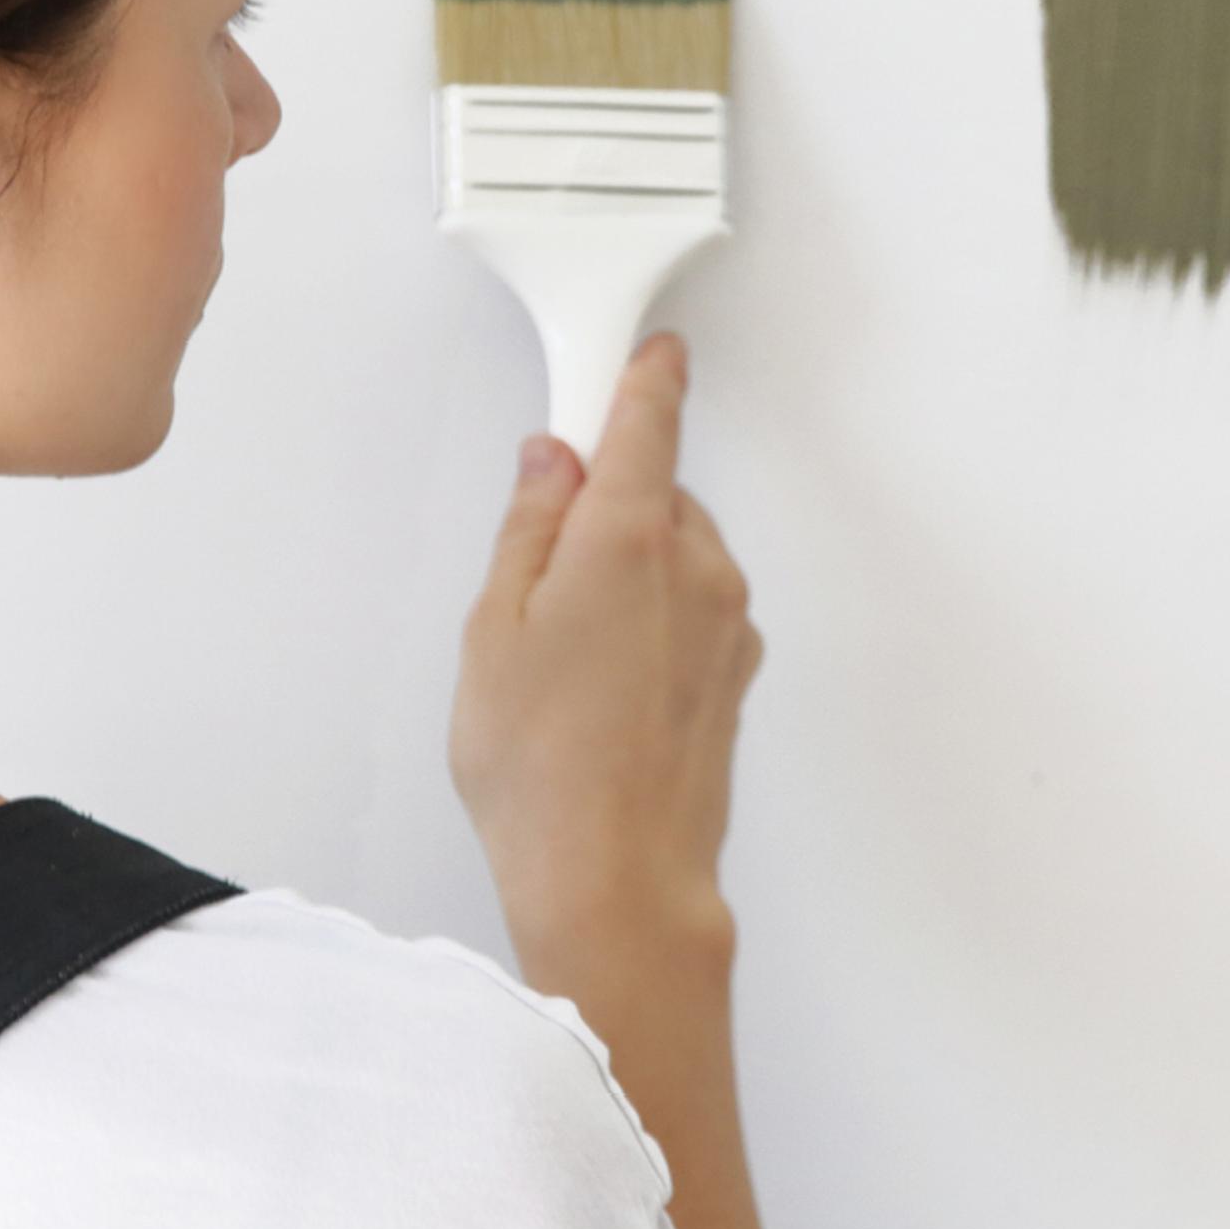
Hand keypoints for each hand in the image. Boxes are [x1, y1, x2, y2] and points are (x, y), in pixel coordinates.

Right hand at [448, 333, 761, 954]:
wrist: (618, 879)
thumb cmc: (546, 769)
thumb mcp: (494, 626)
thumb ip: (528, 528)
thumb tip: (551, 467)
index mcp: (633, 536)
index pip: (649, 417)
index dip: (641, 375)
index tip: (641, 349)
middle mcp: (698, 568)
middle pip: (657, 492)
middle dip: (603, 508)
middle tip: (535, 569)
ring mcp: (727, 624)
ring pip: (674, 556)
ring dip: (627, 574)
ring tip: (558, 656)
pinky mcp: (734, 674)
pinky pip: (690, 612)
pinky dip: (651, 622)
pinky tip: (597, 687)